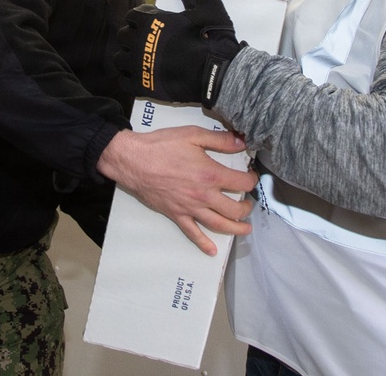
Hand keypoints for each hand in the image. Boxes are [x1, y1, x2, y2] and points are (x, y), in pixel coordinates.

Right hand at [96, 127, 257, 255]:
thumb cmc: (161, 146)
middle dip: (246, 208)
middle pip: (234, 209)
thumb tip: (241, 141)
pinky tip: (212, 250)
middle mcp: (204, 195)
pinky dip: (204, 243)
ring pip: (219, 224)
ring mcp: (190, 208)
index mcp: (211, 174)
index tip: (250, 177)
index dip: (251, 180)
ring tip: (245, 229)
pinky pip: (192, 233)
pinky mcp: (176, 214)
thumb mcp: (192, 135)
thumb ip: (219, 140)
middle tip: (248, 204)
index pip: (242, 183)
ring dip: (235, 229)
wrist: (134, 161)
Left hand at [113, 0, 243, 106]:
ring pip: (119, 59)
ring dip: (128, 57)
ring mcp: (138, 66)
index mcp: (149, 22)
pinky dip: (129, 79)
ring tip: (143, 60)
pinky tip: (142, 77)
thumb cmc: (212, 37)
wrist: (218, 74)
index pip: (132, 16)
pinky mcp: (142, 87)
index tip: (156, 23)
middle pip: (123, 36)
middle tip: (150, 42)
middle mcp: (138, 42)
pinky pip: (124, 82)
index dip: (143, 18)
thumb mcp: (206, 3)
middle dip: (134, 37)